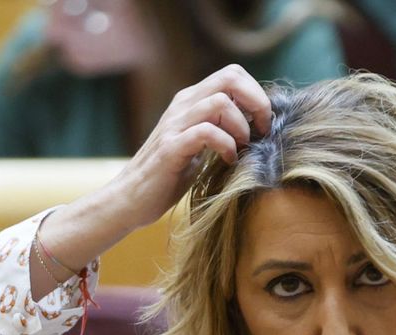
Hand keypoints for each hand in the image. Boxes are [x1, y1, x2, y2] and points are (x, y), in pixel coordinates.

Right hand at [100, 63, 272, 233]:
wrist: (131, 199)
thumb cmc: (170, 175)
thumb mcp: (200, 146)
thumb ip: (220, 129)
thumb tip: (257, 126)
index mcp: (191, 101)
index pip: (232, 74)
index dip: (256, 94)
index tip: (263, 124)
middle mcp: (183, 106)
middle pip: (229, 78)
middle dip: (256, 103)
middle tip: (261, 132)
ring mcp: (174, 125)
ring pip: (220, 103)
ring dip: (241, 128)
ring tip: (241, 149)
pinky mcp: (170, 148)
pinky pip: (206, 132)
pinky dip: (225, 146)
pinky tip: (228, 161)